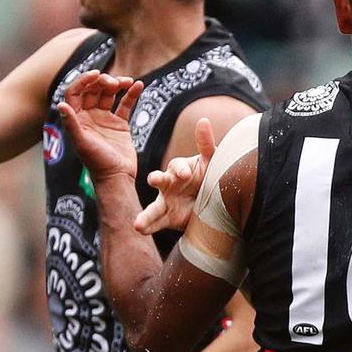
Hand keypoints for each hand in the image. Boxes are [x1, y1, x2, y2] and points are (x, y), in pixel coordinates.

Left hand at [57, 70, 143, 183]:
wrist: (117, 177)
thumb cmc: (97, 163)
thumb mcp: (82, 143)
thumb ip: (72, 124)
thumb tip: (61, 105)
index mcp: (77, 119)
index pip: (75, 93)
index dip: (84, 81)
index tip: (96, 74)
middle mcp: (89, 116)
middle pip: (93, 91)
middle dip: (103, 83)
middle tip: (113, 82)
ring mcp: (105, 119)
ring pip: (109, 95)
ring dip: (117, 85)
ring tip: (128, 81)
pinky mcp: (120, 124)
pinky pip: (126, 105)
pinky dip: (132, 95)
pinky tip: (138, 85)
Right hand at [135, 119, 216, 233]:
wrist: (215, 204)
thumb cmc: (210, 177)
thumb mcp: (211, 162)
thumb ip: (206, 145)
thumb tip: (202, 120)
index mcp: (180, 169)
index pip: (177, 166)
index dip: (180, 169)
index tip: (184, 174)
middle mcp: (170, 184)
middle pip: (159, 180)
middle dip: (157, 179)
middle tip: (155, 180)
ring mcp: (166, 201)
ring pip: (153, 207)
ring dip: (145, 214)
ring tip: (137, 223)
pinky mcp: (168, 217)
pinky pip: (156, 222)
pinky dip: (148, 226)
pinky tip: (140, 231)